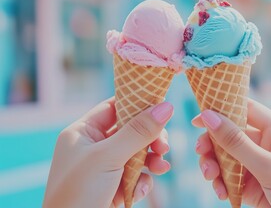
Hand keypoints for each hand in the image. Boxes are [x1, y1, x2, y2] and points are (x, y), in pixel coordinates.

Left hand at [43, 98, 172, 207]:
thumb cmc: (79, 193)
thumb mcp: (108, 157)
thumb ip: (138, 131)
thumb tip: (166, 106)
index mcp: (82, 133)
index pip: (114, 107)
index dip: (137, 104)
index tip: (161, 105)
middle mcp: (93, 147)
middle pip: (131, 131)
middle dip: (150, 138)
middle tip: (164, 146)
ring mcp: (104, 167)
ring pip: (137, 153)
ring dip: (152, 160)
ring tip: (161, 168)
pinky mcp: (114, 185)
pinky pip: (136, 175)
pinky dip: (142, 181)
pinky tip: (139, 191)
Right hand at [192, 99, 270, 207]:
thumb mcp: (270, 167)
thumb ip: (237, 143)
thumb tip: (209, 116)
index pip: (246, 110)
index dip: (221, 109)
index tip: (198, 118)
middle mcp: (266, 145)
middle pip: (230, 135)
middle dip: (213, 144)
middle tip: (201, 152)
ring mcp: (257, 165)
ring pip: (226, 157)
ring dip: (213, 165)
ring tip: (210, 177)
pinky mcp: (251, 185)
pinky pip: (228, 177)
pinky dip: (221, 183)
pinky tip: (222, 192)